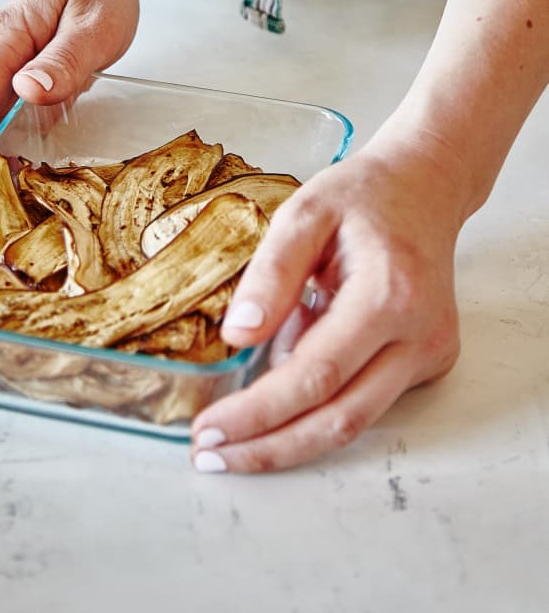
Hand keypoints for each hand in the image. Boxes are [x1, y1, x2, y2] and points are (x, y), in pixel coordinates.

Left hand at [190, 134, 465, 472]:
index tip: (209, 429)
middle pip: (339, 418)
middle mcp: (419, 334)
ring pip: (356, 420)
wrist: (425, 185)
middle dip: (269, 445)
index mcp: (388, 294)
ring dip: (290, 437)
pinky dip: (318, 402)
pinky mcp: (428, 360)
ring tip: (231, 438)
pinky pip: (367, 397)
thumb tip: (238, 336)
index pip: (315, 375)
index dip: (258, 411)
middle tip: (211, 455)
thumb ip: (270, 273)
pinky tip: (281, 383)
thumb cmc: (364, 195)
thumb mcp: (304, 213)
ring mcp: (430, 352)